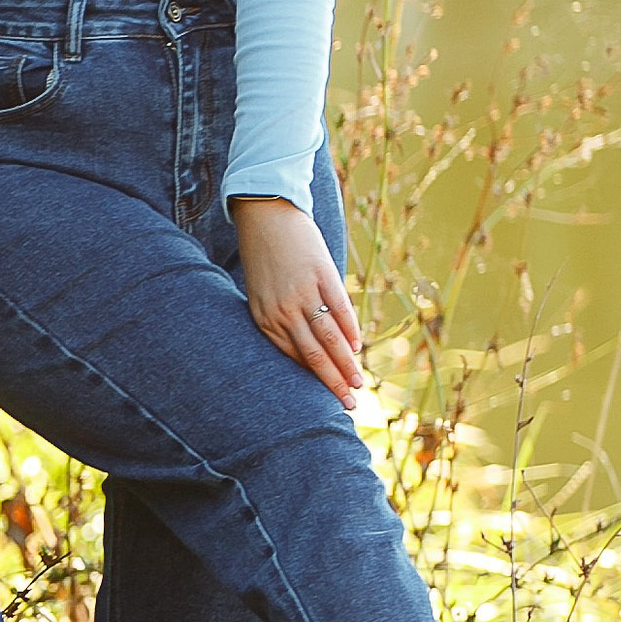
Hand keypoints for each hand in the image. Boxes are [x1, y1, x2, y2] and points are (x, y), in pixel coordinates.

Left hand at [232, 197, 364, 404]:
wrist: (265, 215)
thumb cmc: (264, 257)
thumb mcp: (262, 293)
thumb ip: (281, 319)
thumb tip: (308, 347)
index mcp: (264, 318)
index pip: (293, 359)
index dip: (312, 381)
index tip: (326, 400)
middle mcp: (282, 311)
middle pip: (313, 356)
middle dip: (333, 384)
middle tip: (349, 407)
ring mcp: (303, 293)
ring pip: (329, 339)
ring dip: (346, 365)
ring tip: (358, 385)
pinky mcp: (321, 275)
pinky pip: (340, 310)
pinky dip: (350, 330)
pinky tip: (357, 347)